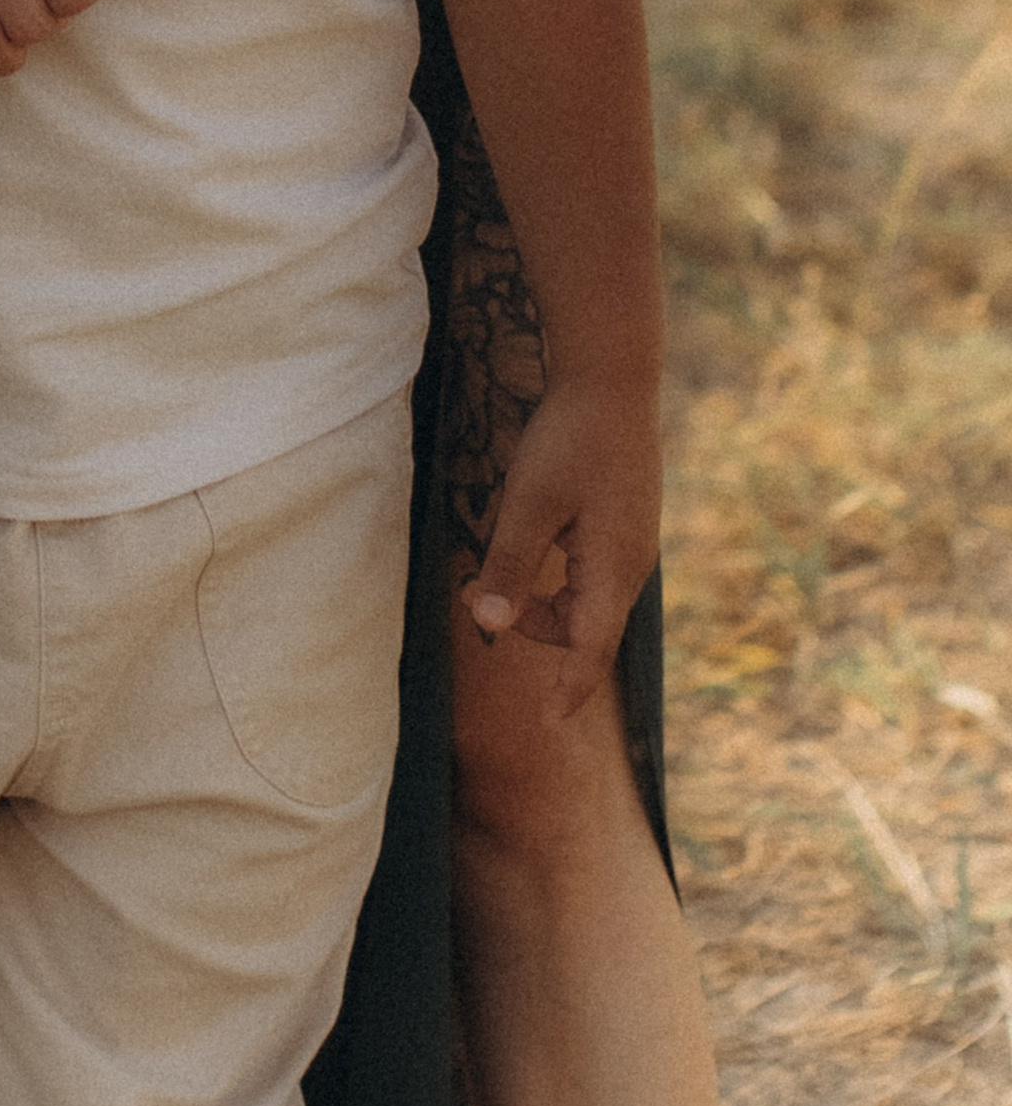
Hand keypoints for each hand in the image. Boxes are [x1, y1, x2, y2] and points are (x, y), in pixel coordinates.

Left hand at [464, 372, 660, 722]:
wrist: (613, 379)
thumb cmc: (570, 439)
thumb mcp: (529, 503)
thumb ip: (512, 565)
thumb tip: (491, 626)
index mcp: (615, 568)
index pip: (591, 649)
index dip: (569, 687)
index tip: (550, 725)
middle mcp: (632, 564)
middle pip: (584, 625)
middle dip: (532, 625)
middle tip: (472, 591)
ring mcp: (632, 543)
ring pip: (586, 598)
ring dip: (541, 598)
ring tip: (488, 570)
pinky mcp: (624, 523)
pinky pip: (591, 571)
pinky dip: (556, 574)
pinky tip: (530, 544)